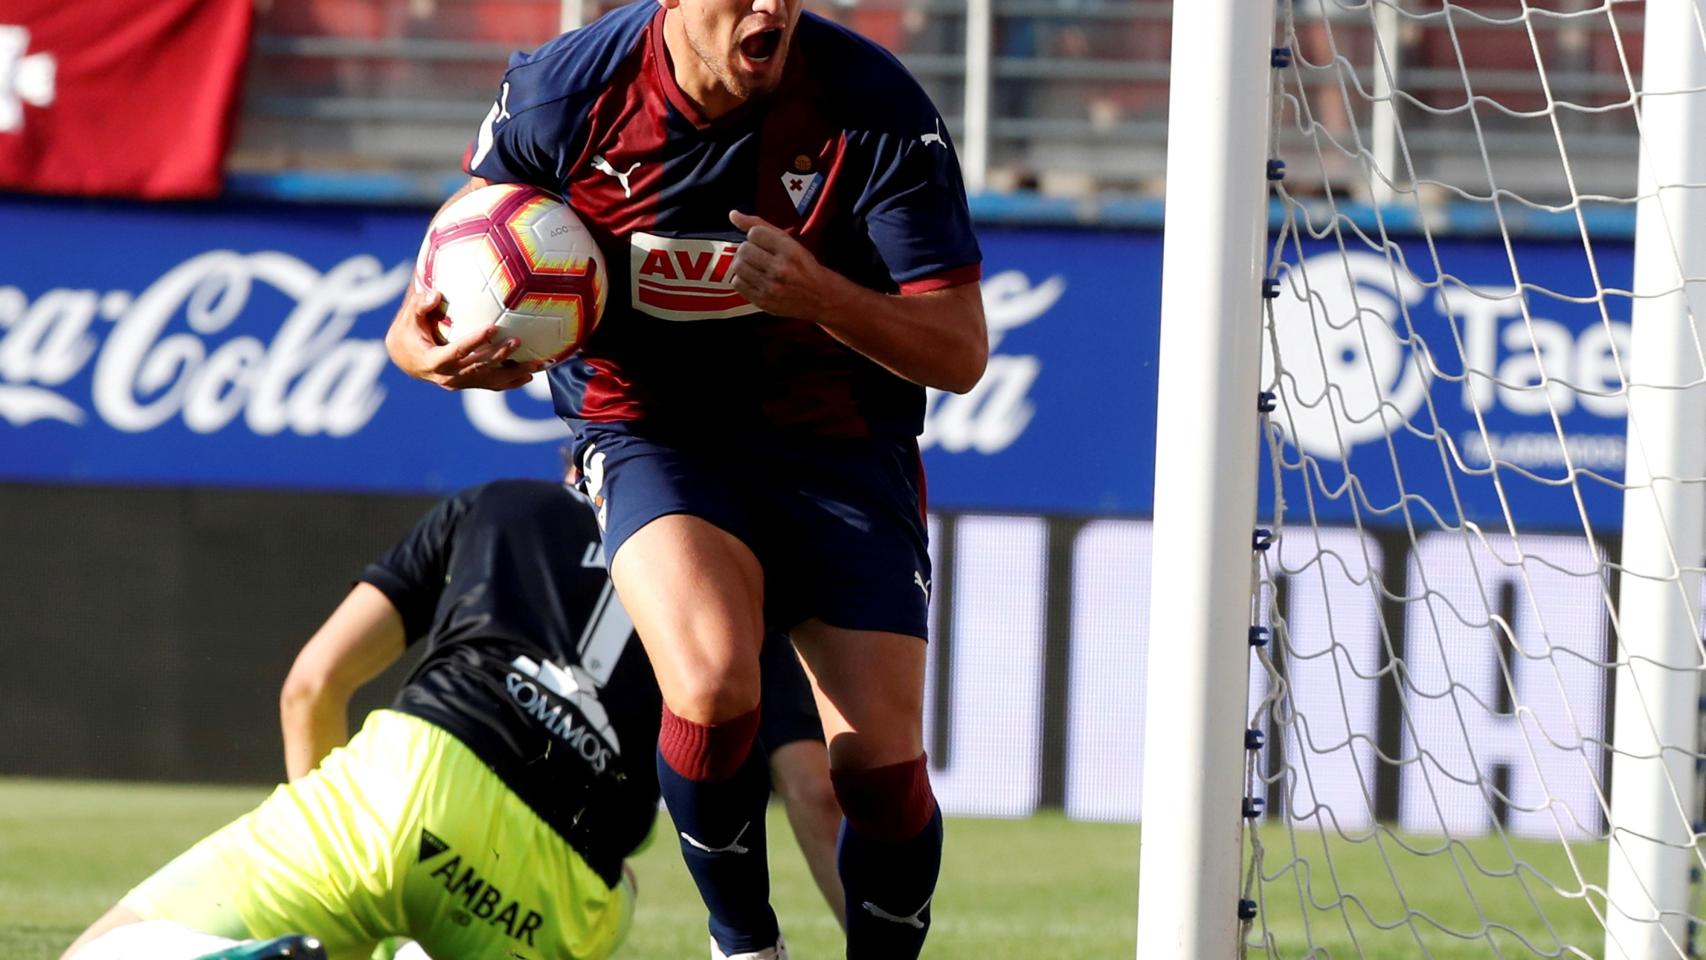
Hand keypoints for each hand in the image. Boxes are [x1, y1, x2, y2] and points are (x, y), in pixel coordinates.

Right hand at [384, 284, 544, 390]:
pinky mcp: (468, 384)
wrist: (406, 360)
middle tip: (517, 341)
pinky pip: (491, 385)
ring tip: (536, 364)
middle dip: (499, 355)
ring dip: (513, 373)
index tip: (492, 328)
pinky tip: (530, 375)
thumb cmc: (408, 332)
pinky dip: (511, 382)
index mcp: (433, 361)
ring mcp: (459, 383)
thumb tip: (435, 293)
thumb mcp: (408, 318)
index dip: (474, 341)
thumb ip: (420, 305)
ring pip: (489, 380)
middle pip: (477, 367)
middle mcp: (448, 376)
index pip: (456, 352)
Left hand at [728, 210, 842, 321]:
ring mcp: (771, 287)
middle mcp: (780, 269)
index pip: (755, 233)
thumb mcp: (791, 242)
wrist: (821, 297)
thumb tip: (734, 215)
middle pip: (744, 249)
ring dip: (743, 264)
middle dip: (748, 250)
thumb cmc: (806, 268)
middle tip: (759, 255)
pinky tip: (754, 279)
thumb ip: (761, 226)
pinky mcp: (763, 301)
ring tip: (755, 266)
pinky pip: (737, 283)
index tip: (763, 242)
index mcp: (790, 251)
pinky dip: (742, 279)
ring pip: (738, 266)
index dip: (756, 236)